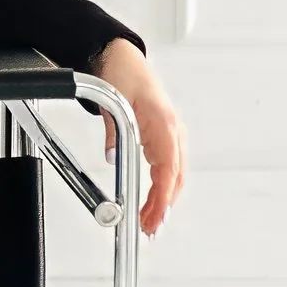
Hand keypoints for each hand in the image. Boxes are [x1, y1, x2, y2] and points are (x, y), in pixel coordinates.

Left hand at [91, 40, 185, 235]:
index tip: (157, 215)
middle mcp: (173, 130)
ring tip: (149, 222)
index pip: (168, 168)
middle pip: (174, 177)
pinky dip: (162, 188)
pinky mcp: (163, 138)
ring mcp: (170, 135)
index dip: (164, 196)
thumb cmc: (122, 73)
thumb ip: (114, 128)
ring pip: (173, 176)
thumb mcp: (113, 99)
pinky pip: (167, 168)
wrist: (122, 58)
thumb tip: (113, 155)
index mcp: (164, 122)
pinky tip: (153, 202)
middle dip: (164, 206)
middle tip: (149, 229)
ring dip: (163, 201)